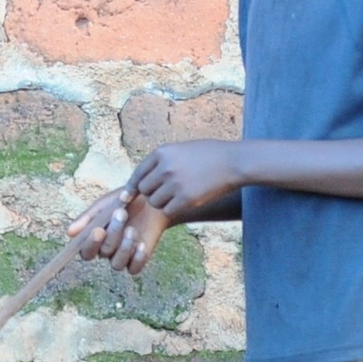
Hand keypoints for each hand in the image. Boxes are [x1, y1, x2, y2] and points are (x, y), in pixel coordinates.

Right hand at [67, 187, 170, 275]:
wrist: (152, 201)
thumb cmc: (125, 201)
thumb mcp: (105, 205)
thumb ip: (88, 218)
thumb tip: (69, 232)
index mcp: (95, 239)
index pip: (85, 251)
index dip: (90, 244)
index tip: (98, 230)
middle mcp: (107, 250)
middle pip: (103, 253)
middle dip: (112, 234)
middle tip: (121, 213)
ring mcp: (123, 256)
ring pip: (117, 264)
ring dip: (123, 248)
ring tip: (131, 230)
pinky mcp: (139, 259)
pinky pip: (134, 270)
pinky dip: (137, 260)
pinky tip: (142, 245)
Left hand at [128, 140, 248, 218]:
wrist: (234, 161)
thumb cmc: (209, 155)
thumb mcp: (181, 150)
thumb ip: (162, 161)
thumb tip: (143, 179)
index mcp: (162, 152)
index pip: (137, 174)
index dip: (132, 187)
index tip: (128, 197)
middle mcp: (165, 167)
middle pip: (144, 190)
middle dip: (152, 194)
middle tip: (165, 193)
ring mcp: (175, 183)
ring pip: (154, 202)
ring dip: (162, 203)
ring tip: (177, 196)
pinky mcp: (186, 198)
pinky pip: (167, 211)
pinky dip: (173, 210)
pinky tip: (184, 203)